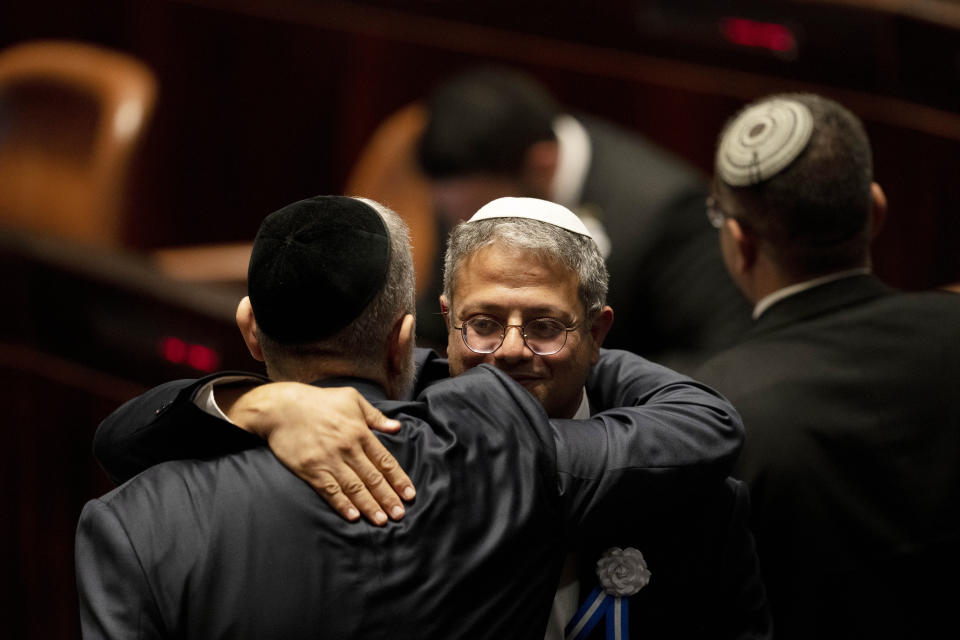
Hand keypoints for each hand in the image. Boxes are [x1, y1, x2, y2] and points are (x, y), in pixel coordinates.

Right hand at [221, 383, 415, 524]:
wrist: (281, 407)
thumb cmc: (318, 400)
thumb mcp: (351, 399)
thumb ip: (375, 415)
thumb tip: (396, 427)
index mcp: (360, 432)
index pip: (385, 461)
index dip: (399, 479)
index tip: (409, 494)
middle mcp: (348, 448)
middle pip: (373, 478)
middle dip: (388, 498)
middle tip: (400, 515)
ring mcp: (329, 460)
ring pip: (354, 488)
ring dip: (369, 506)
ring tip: (381, 521)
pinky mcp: (311, 470)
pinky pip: (330, 491)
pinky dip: (342, 505)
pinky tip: (353, 517)